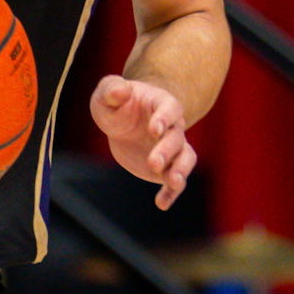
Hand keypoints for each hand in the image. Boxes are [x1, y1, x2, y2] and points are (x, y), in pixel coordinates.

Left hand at [90, 75, 195, 209]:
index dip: (165, 118)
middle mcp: (173, 126)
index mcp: (161, 103)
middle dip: (166, 151)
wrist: (124, 122)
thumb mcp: (107, 95)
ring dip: (181, 171)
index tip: (155, 129)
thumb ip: (112, 89)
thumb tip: (122, 91)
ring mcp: (172, 148)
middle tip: (154, 163)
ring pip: (185, 159)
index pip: (170, 108)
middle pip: (176, 138)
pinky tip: (161, 204)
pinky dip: (171, 193)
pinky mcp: (166, 168)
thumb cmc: (117, 104)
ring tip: (172, 183)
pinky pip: (174, 181)